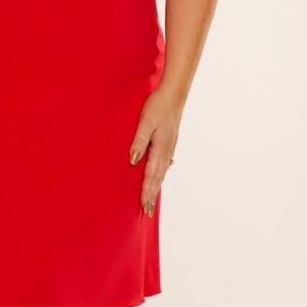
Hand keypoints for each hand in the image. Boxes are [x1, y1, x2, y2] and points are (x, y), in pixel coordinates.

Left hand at [129, 87, 180, 216]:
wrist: (174, 94)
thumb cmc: (157, 106)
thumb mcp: (145, 122)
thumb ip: (139, 141)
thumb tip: (133, 161)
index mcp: (159, 148)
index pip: (151, 175)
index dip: (147, 191)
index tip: (143, 206)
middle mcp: (166, 150)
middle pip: (158, 177)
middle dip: (152, 195)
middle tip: (147, 212)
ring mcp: (169, 146)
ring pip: (162, 171)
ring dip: (156, 186)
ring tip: (152, 199)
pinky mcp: (170, 141)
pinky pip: (165, 162)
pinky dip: (161, 173)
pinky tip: (162, 174)